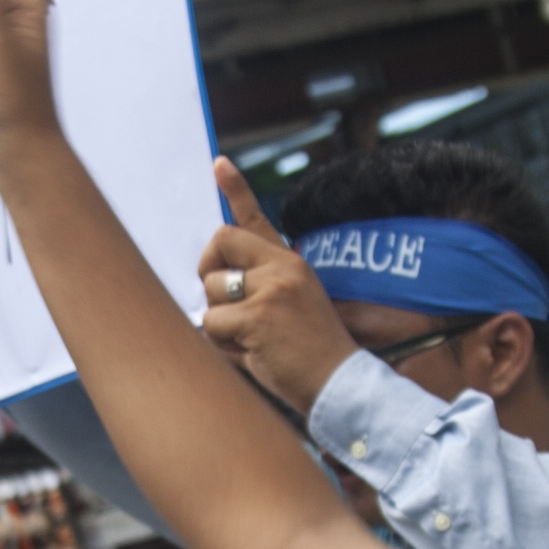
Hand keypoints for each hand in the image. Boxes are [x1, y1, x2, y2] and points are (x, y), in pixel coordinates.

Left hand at [198, 160, 359, 416]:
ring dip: (219, 322)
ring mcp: (271, 288)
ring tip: (253, 340)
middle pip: (219, 243)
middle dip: (208, 273)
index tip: (219, 163)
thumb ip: (255, 291)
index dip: (236, 189)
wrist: (340, 384)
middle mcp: (282, 267)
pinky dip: (224, 345)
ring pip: (210, 291)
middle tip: (224, 303)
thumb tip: (210, 287)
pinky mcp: (258, 315)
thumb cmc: (310, 356)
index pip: (256, 219)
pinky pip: (213, 323)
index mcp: (290, 263)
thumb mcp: (289, 310)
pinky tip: (254, 353)